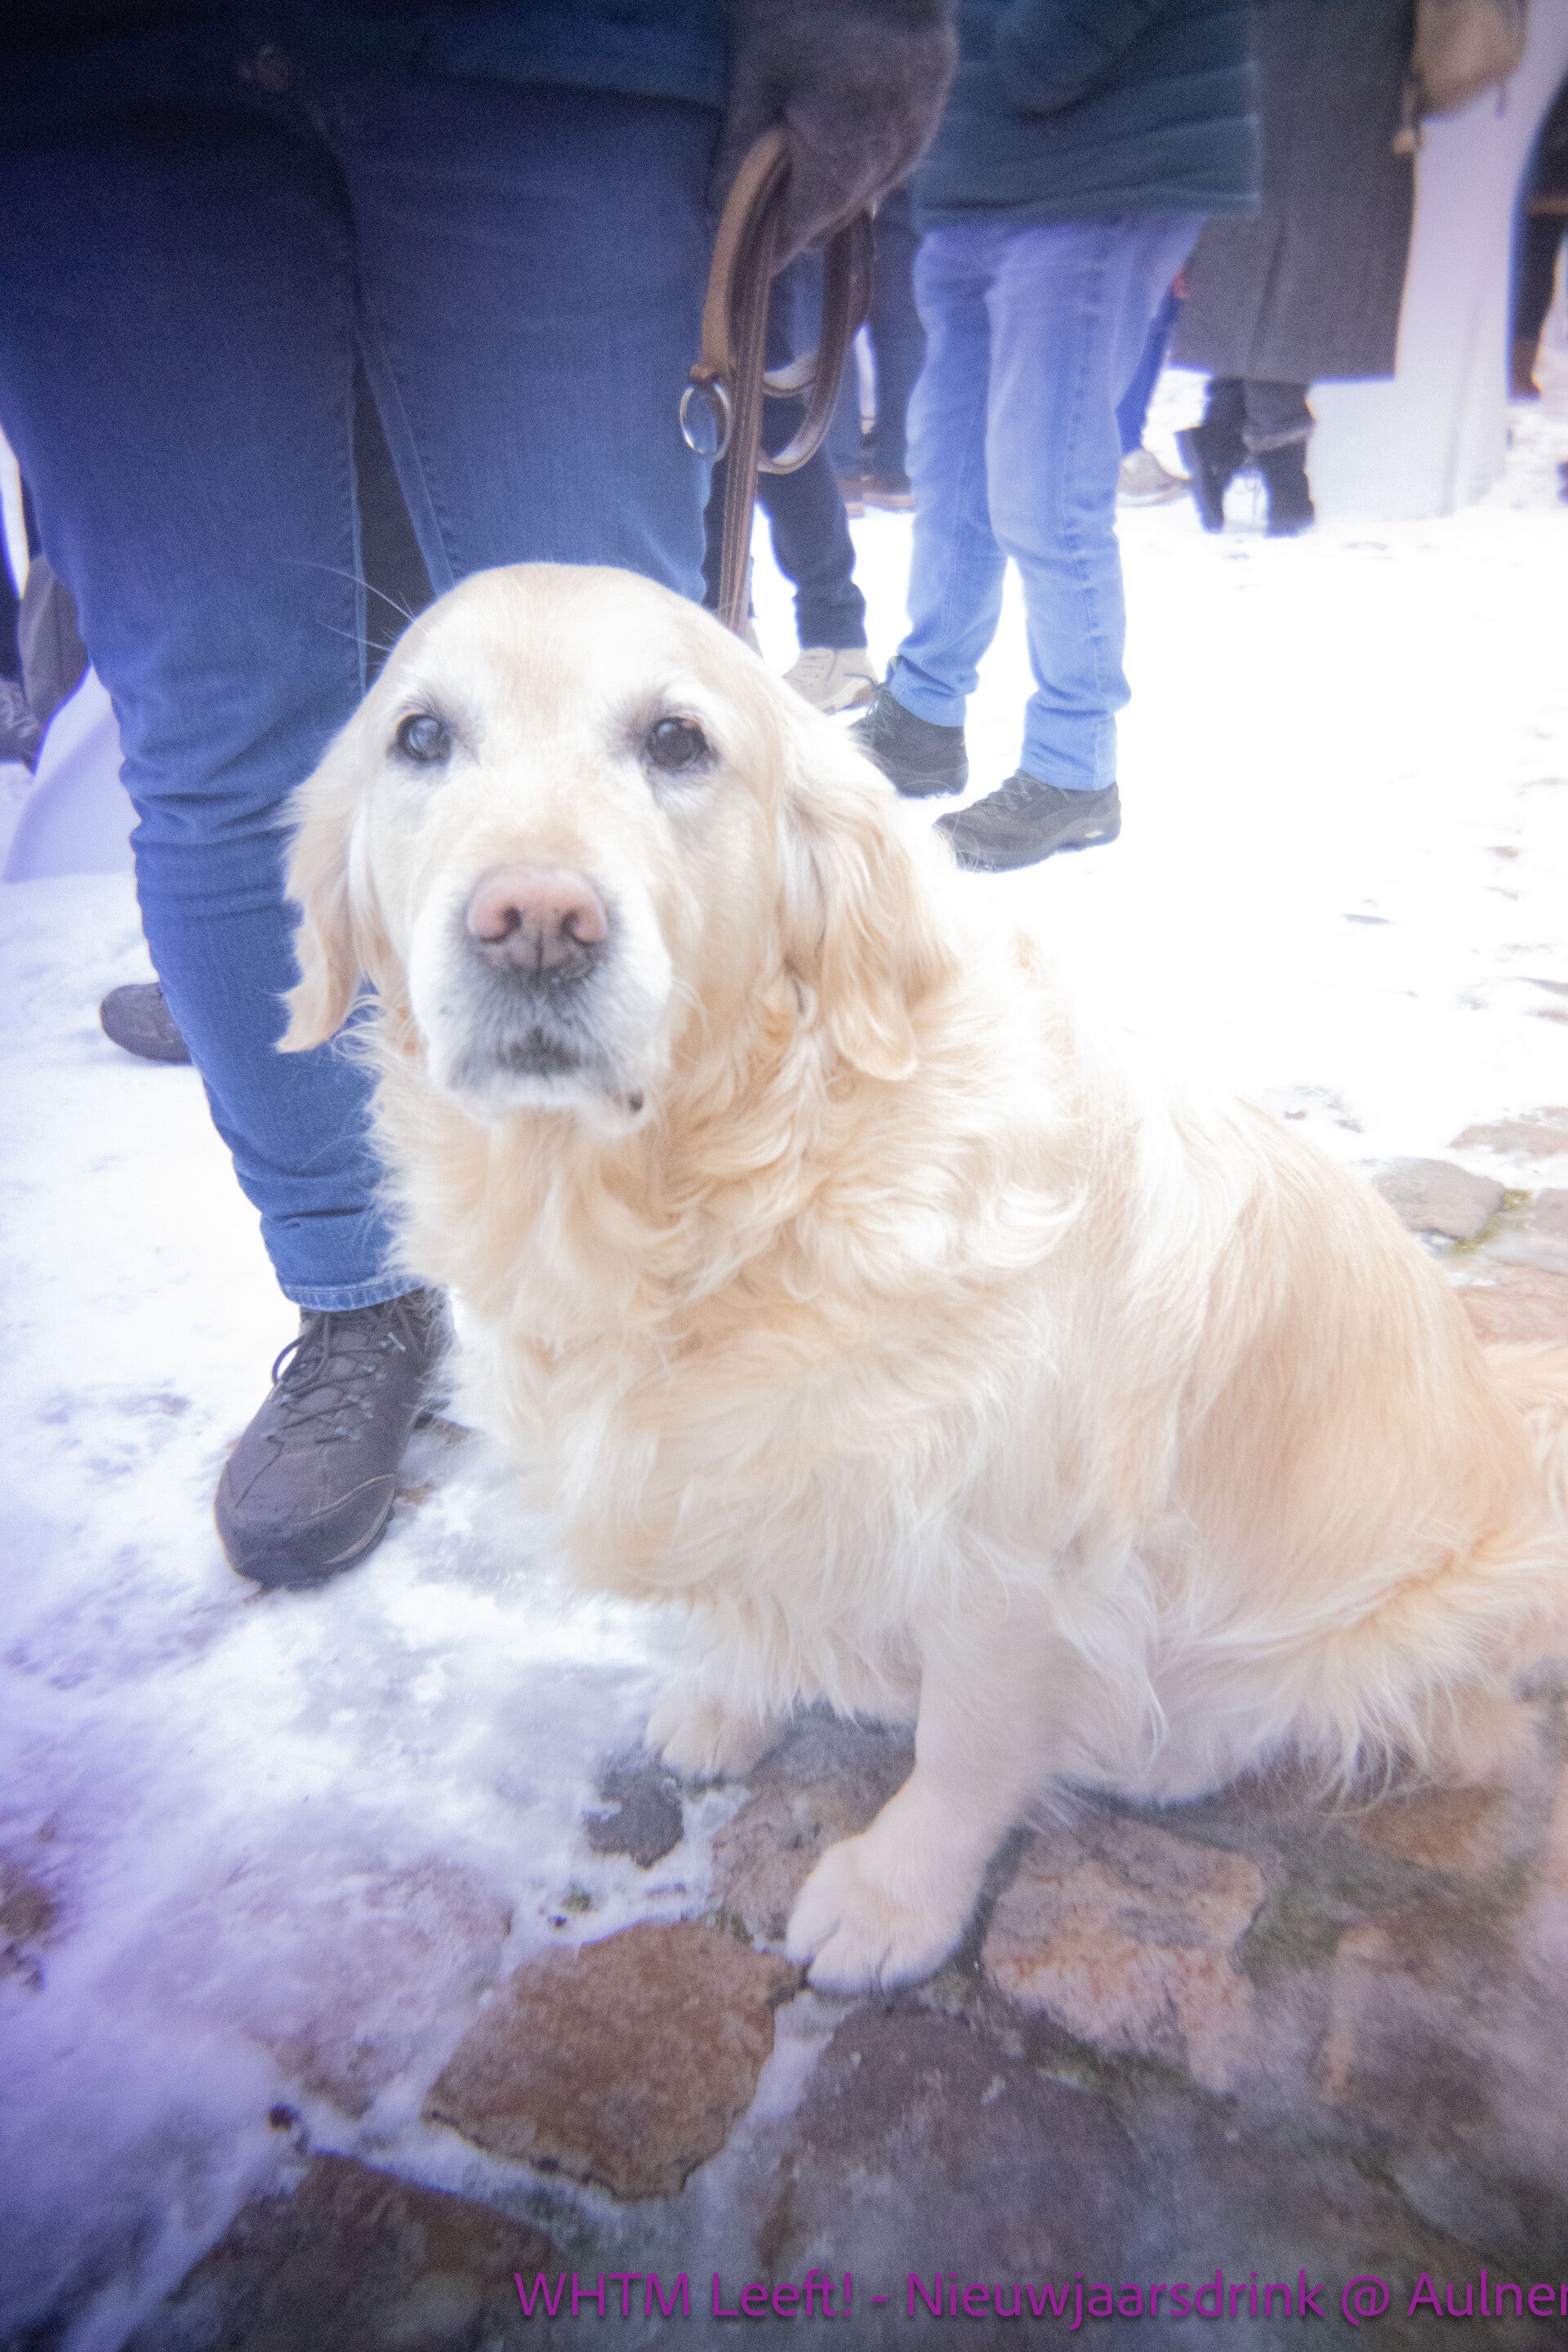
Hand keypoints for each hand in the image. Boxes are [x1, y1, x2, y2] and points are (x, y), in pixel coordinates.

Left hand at [715, 0, 957, 262]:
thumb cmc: (809, 1)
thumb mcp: (758, 68)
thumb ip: (738, 145)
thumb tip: (715, 208)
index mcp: (840, 162)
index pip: (799, 235)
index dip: (769, 244)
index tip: (746, 241)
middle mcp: (886, 165)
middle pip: (834, 220)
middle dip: (800, 214)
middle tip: (767, 186)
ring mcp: (917, 137)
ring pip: (868, 195)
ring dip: (835, 186)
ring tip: (806, 153)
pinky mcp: (933, 110)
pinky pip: (895, 161)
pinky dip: (866, 160)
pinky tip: (846, 132)